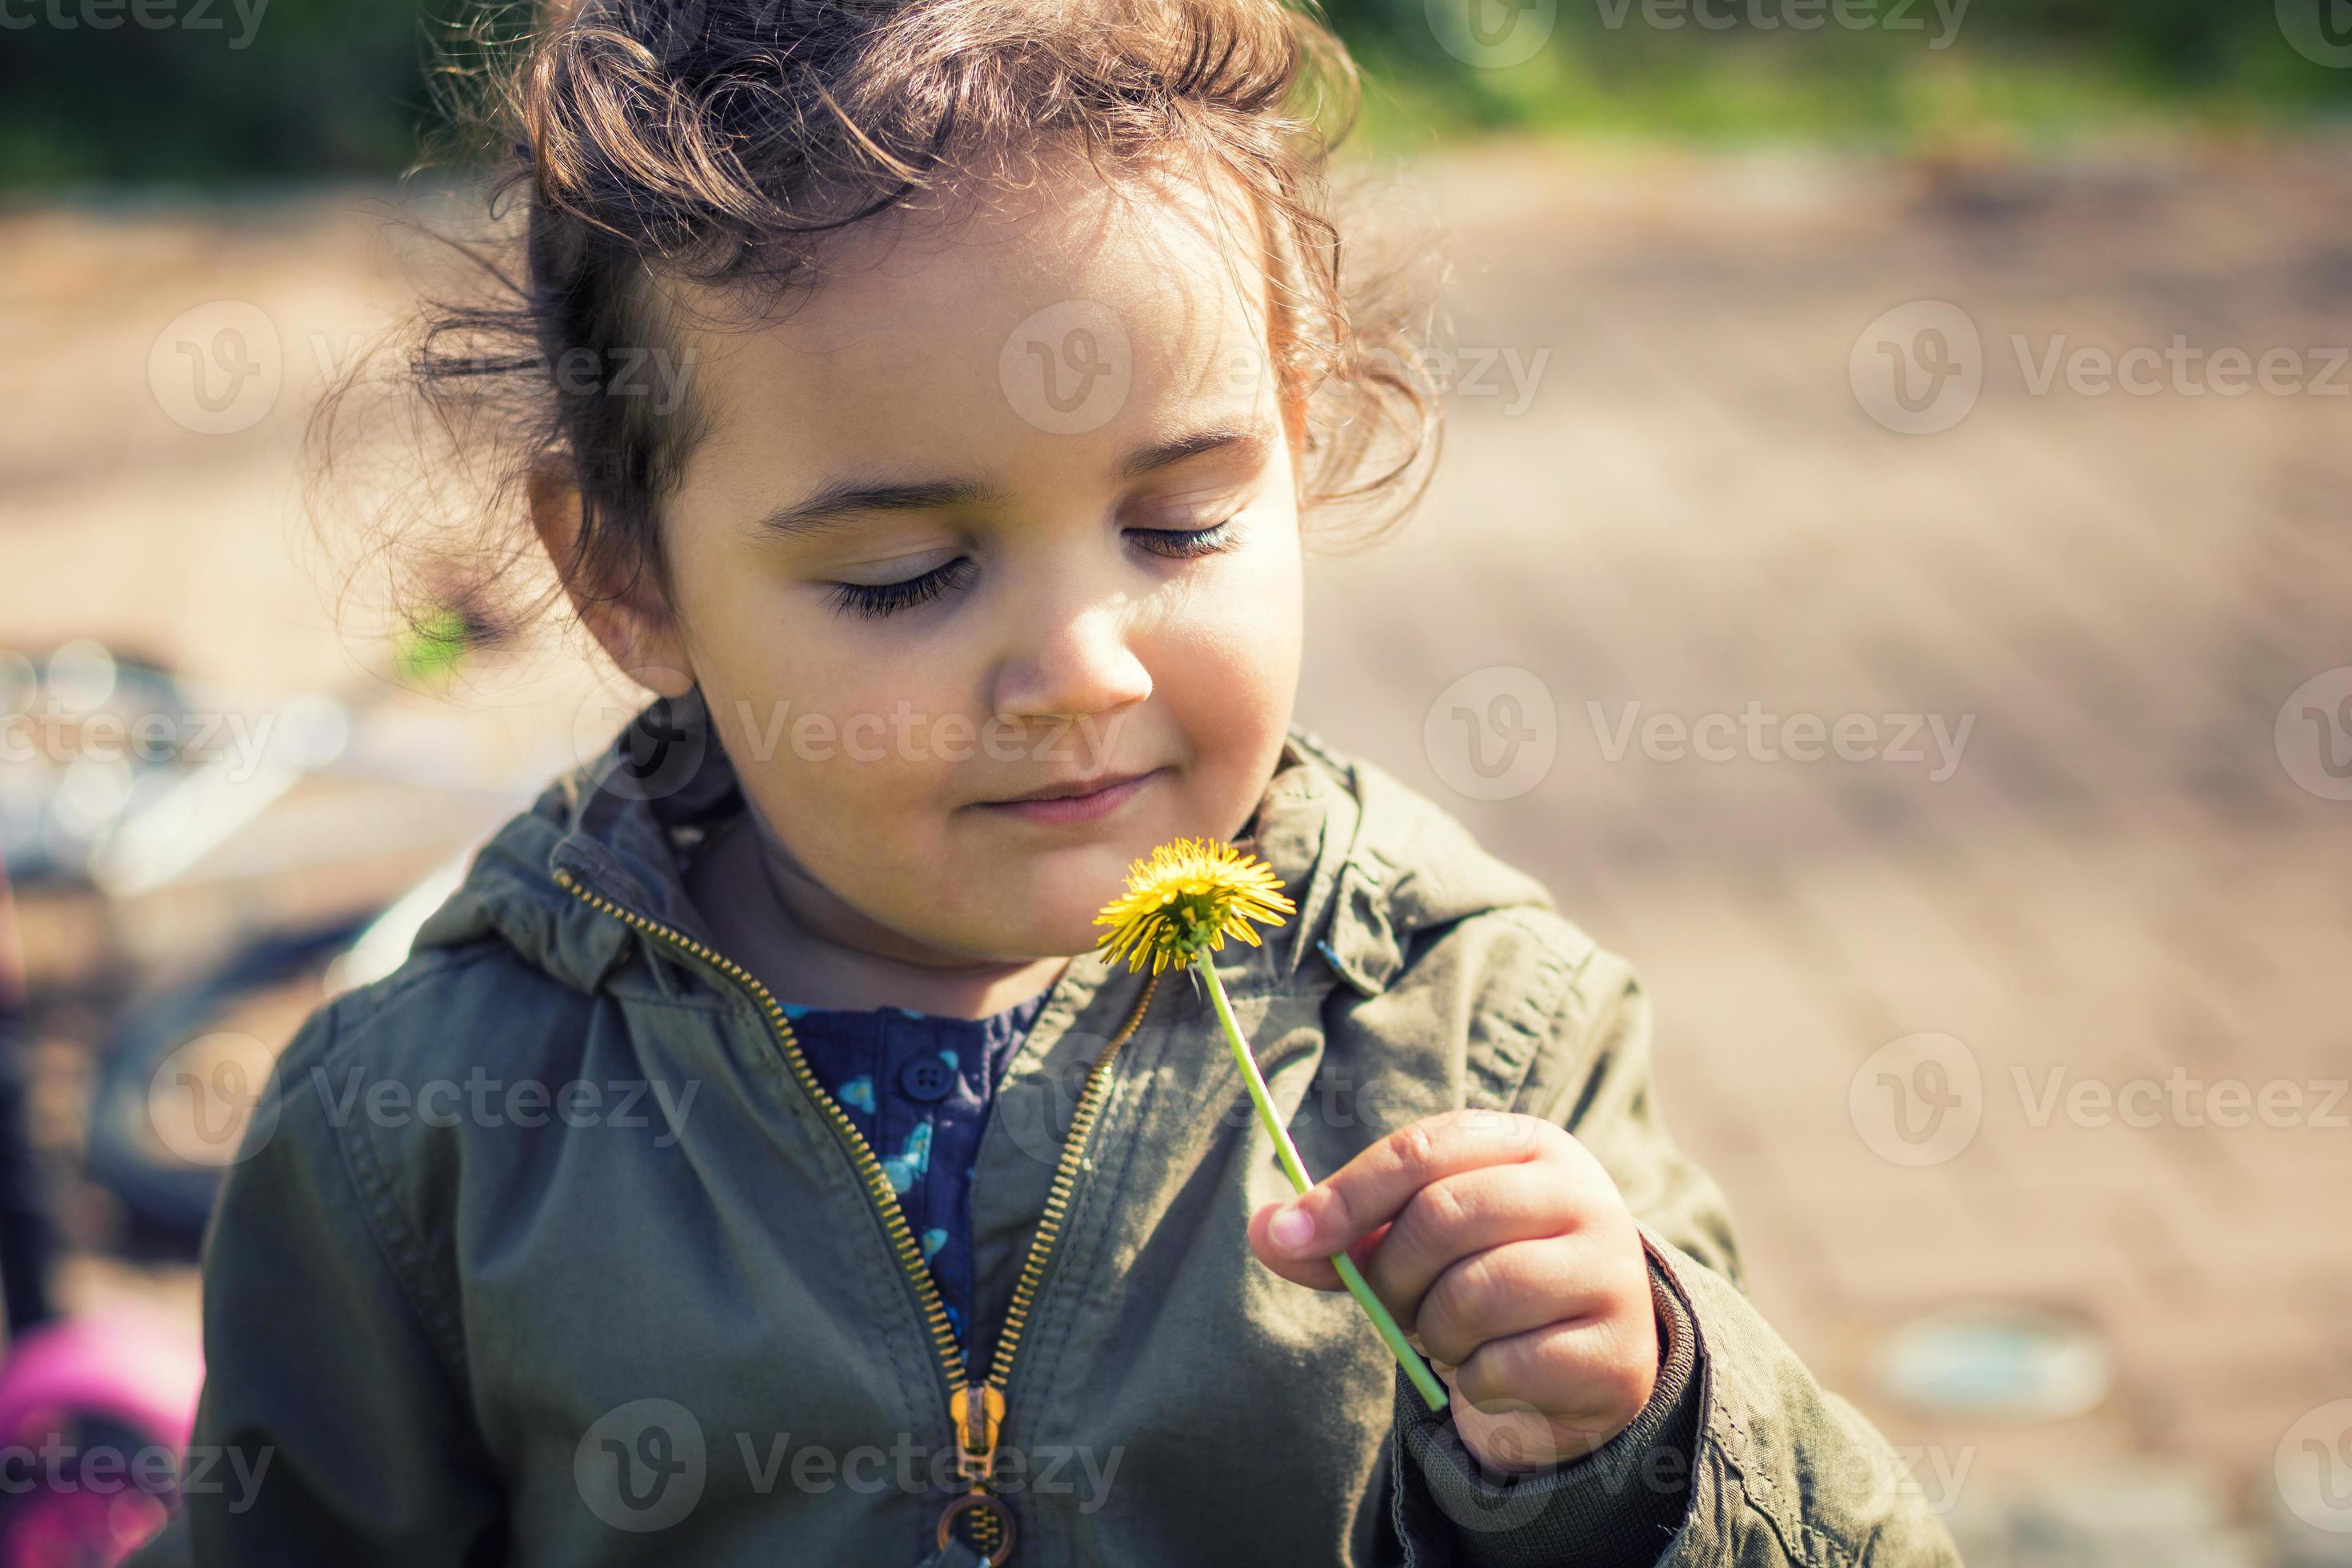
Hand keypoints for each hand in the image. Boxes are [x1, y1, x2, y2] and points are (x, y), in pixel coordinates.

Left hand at [1246, 1108, 1658, 1473]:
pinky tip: (1493, 1374)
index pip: (1424, 1150)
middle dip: (1392, 1274)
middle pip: (1445, 1218)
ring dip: (1435, 1331)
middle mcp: (1580, 1193)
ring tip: (1451, 1335)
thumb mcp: (1409, 1243)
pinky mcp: (1615, 1352)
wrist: (1578, 1364)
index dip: (1349, 1194)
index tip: (1293, 1237)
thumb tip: (1266, 1229)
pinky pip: (1506, 1367)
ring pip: (1475, 1294)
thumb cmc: (1479, 1279)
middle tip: (1391, 1306)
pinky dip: (1474, 1382)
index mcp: (1526, 1144)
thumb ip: (1339, 1234)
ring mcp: (1608, 1271)